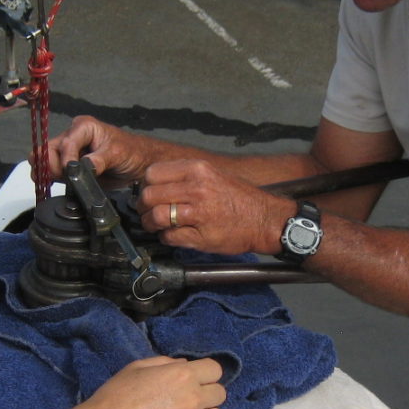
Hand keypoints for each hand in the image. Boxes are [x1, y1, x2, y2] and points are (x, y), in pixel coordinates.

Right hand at [36, 115, 154, 184]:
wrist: (139, 164)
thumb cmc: (131, 152)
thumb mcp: (117, 154)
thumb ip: (99, 160)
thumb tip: (82, 169)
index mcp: (83, 127)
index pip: (66, 143)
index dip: (65, 159)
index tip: (70, 173)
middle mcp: (72, 136)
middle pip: (50, 150)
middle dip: (53, 166)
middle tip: (64, 178)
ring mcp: (69, 152)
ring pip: (47, 161)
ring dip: (50, 173)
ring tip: (63, 182)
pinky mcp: (68, 166)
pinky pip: (53, 172)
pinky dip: (53, 179)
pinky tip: (60, 184)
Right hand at [80, 356, 225, 408]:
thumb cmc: (116, 396)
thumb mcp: (138, 368)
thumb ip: (166, 363)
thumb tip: (185, 365)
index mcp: (183, 375)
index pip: (215, 370)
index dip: (206, 374)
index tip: (196, 380)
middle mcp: (193, 398)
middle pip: (220, 394)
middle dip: (207, 394)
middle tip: (188, 400)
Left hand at [137, 159, 295, 255]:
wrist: (265, 220)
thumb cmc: (239, 199)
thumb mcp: (213, 174)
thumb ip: (185, 176)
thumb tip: (156, 183)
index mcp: (197, 170)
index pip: (153, 173)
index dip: (146, 185)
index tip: (149, 192)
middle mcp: (196, 189)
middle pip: (149, 196)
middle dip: (143, 206)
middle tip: (147, 212)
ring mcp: (198, 213)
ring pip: (155, 217)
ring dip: (151, 224)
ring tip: (157, 226)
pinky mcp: (200, 236)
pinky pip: (169, 237)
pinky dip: (166, 238)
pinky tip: (174, 235)